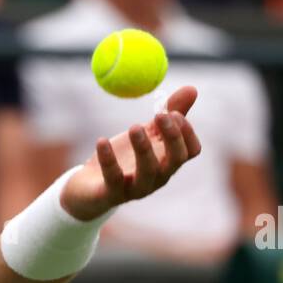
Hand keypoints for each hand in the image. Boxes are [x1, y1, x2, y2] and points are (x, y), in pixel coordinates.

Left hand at [60, 86, 202, 220]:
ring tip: (134, 126)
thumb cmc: (124, 157)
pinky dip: (108, 159)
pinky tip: (101, 140)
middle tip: (160, 115)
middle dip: (171, 137)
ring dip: (143, 148)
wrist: (90, 188)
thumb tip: (192, 88)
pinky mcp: (112, 194)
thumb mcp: (146, 132)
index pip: (191, 150)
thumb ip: (168, 112)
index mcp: (168, 161)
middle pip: (175, 160)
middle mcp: (158, 178)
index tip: (174, 112)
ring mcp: (136, 189)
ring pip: (147, 172)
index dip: (186, 132)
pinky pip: (113, 178)